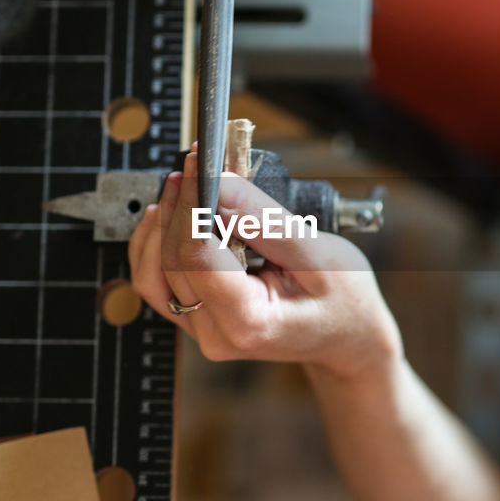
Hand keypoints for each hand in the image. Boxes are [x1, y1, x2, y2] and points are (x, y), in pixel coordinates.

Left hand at [129, 150, 400, 377]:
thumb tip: (219, 183)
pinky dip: (157, 245)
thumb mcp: (317, 253)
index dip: (193, 203)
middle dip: (178, 205)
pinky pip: (158, 281)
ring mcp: (201, 329)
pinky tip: (170, 216)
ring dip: (160, 224)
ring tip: (181, 185)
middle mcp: (216, 333)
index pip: (197, 256)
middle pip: (172, 260)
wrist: (347, 337)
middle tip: (195, 163)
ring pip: (152, 273)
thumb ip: (263, 220)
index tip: (201, 165)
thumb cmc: (343, 301)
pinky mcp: (195, 317)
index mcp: (248, 322)